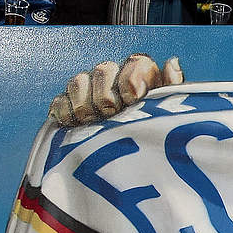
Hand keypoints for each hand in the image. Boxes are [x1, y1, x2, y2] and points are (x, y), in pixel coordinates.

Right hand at [49, 55, 184, 126]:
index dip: (131, 79)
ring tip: (97, 123)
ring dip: (87, 104)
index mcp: (143, 78)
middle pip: (104, 69)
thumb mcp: (169, 116)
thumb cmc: (155, 137)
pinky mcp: (67, 108)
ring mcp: (89, 92)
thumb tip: (172, 62)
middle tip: (113, 114)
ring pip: (79, 81)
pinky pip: (60, 101)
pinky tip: (77, 126)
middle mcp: (115, 79)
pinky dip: (66, 113)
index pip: (136, 62)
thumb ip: (172, 89)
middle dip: (108, 94)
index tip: (133, 99)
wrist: (133, 170)